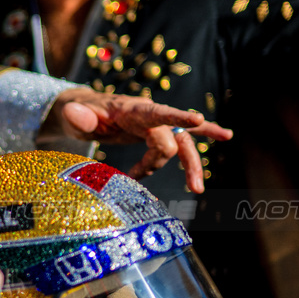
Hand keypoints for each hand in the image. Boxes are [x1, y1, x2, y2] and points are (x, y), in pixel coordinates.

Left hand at [39, 87, 234, 192]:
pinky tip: (225, 136)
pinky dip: (205, 136)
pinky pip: (184, 136)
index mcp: (131, 109)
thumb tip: (76, 114)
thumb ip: (77, 116)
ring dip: (191, 165)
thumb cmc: (78, 114)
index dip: (176, 117)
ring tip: (197, 188)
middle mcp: (149, 113)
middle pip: (170, 138)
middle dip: (156, 162)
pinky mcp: (158, 131)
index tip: (197, 119)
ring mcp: (156, 122)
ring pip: (182, 143)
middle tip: (133, 177)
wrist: (82, 110)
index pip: (157, 112)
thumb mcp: (72, 116)